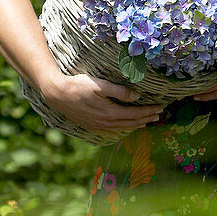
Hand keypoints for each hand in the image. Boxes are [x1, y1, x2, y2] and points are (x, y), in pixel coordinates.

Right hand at [41, 73, 163, 141]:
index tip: (160, 108)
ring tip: (147, 121)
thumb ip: (120, 91)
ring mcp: (98, 126)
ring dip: (137, 124)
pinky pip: (113, 130)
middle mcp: (106, 122)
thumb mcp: (100, 85)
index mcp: (110, 112)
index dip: (149, 111)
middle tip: (159, 115)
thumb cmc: (78, 86)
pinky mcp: (91, 126)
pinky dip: (124, 128)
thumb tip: (137, 96)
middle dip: (146, 118)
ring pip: (123, 127)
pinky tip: (127, 126)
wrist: (57, 94)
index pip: (135, 114)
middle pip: (131, 122)